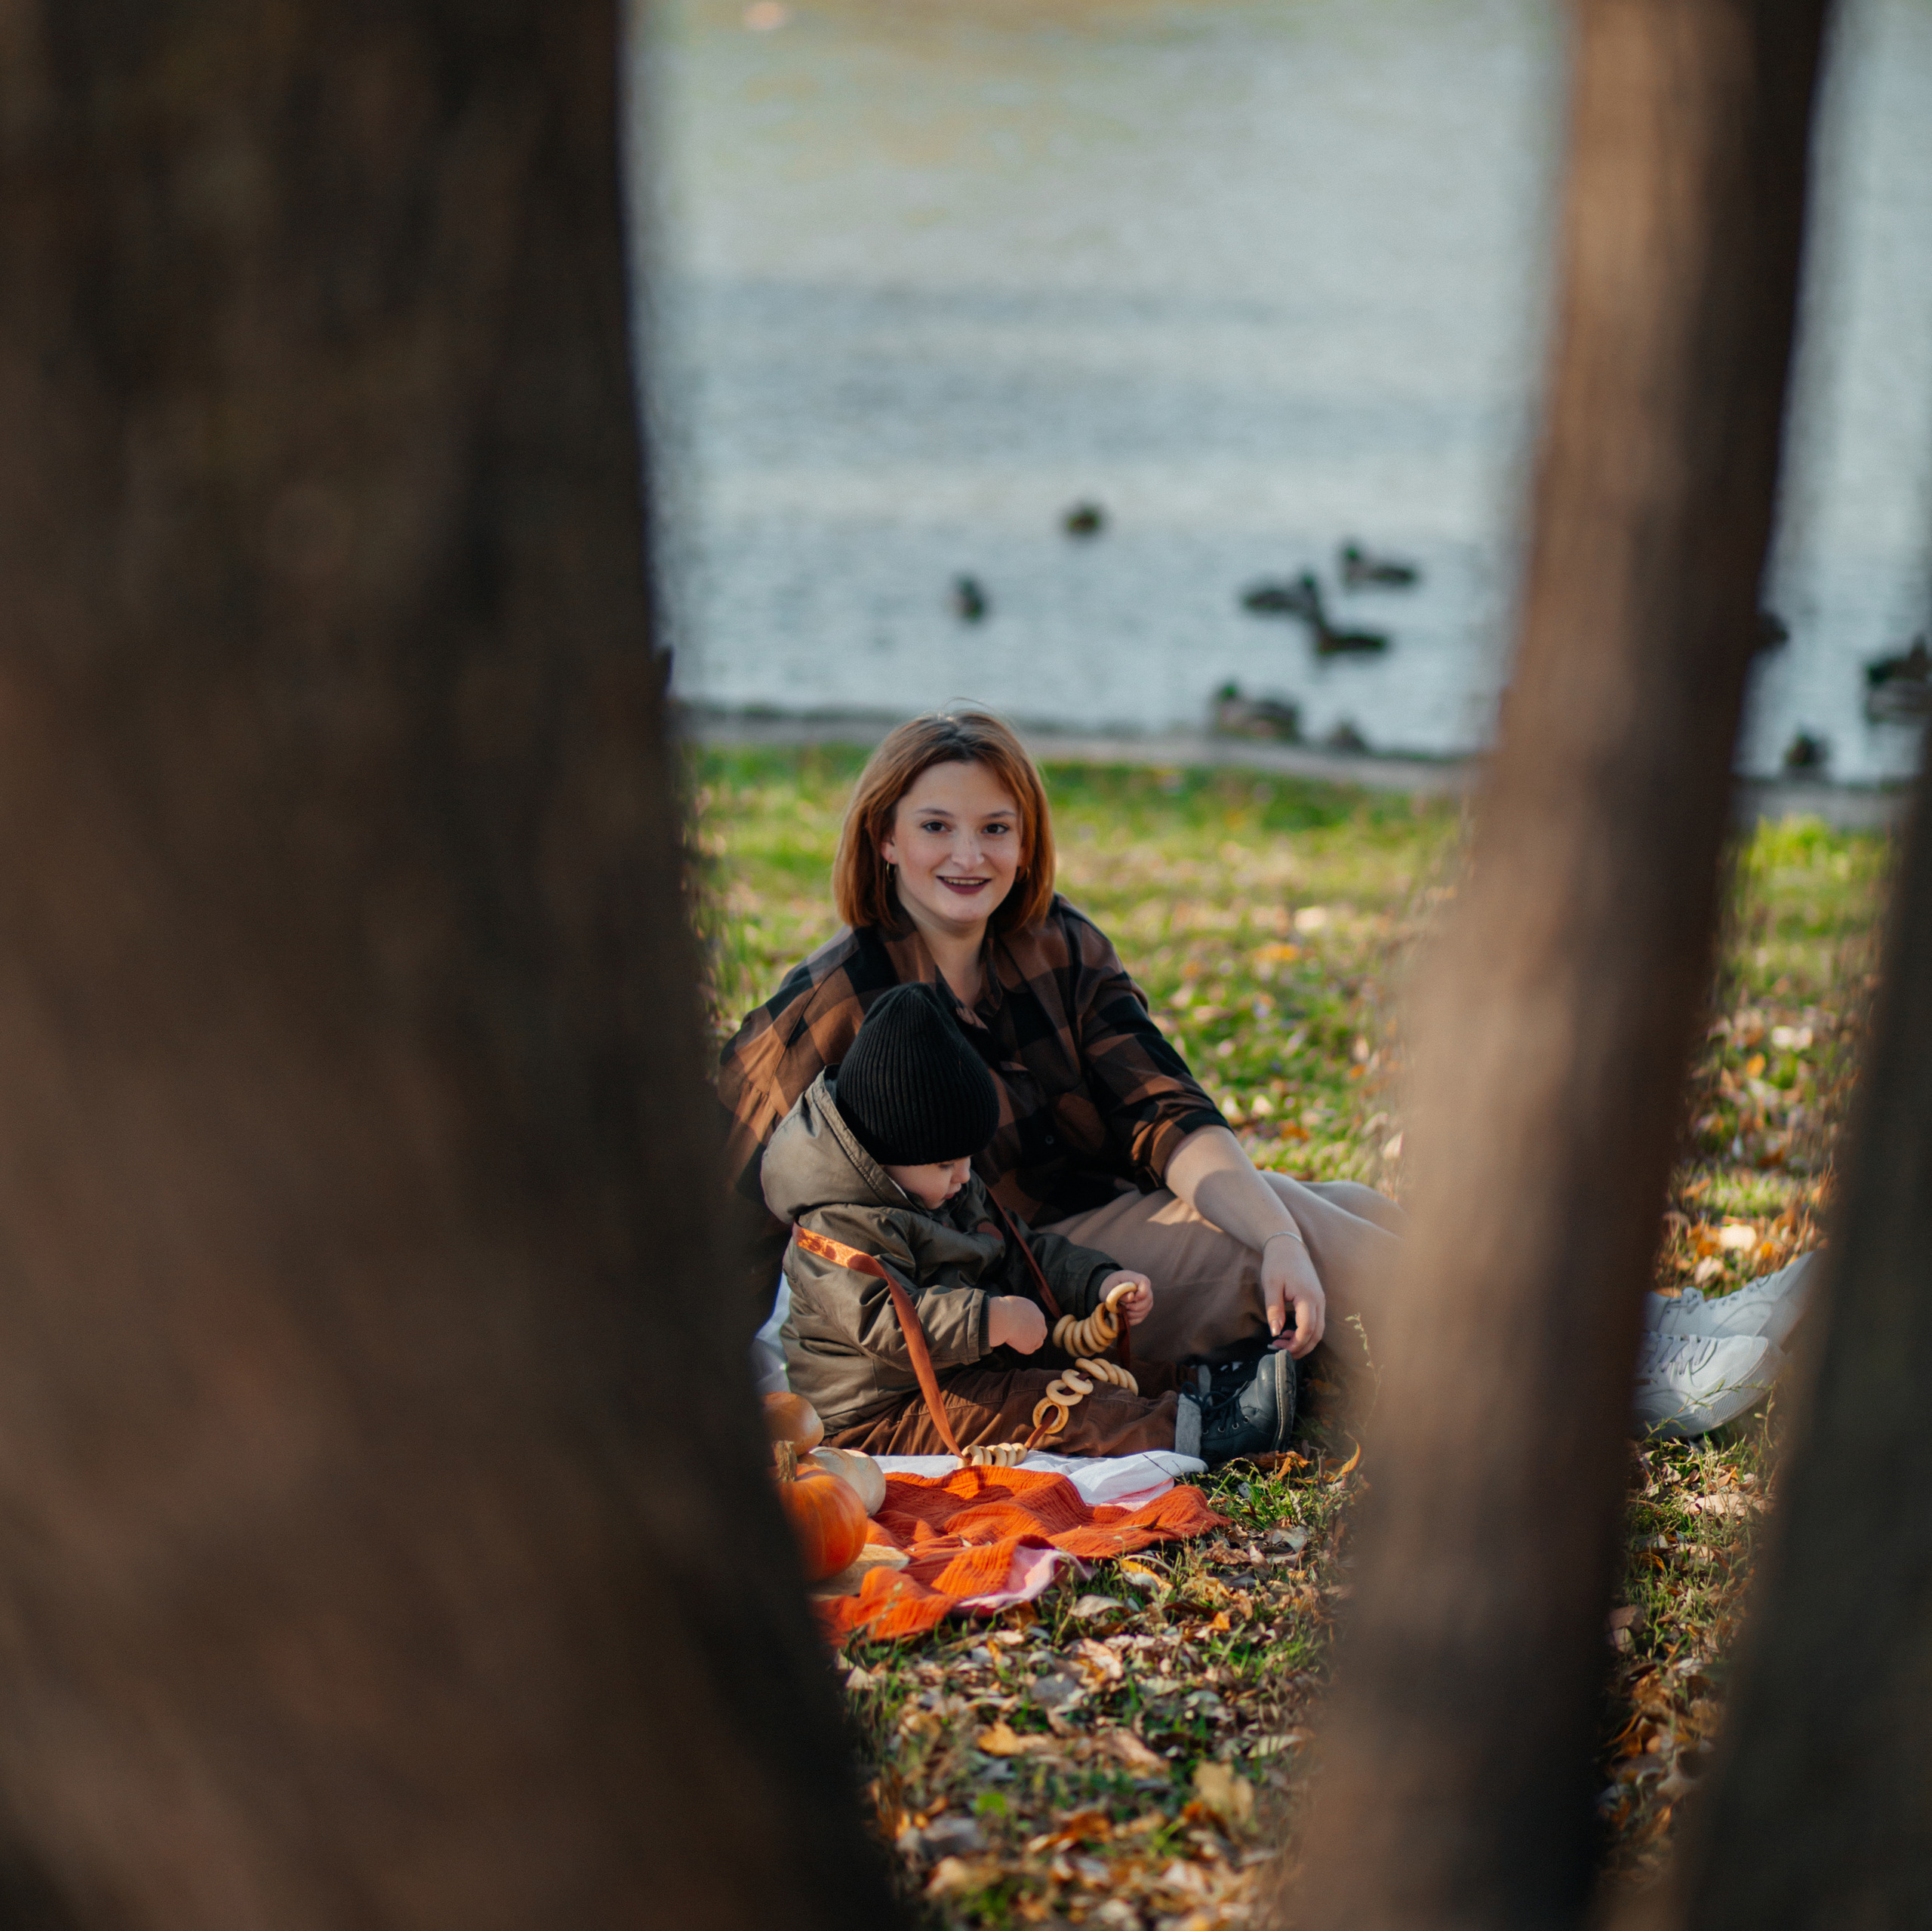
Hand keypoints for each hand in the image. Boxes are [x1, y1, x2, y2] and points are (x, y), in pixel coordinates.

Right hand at [988, 1295, 1046, 1353]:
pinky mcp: (1032, 1344)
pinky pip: (1029, 1350)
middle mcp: (1040, 1322)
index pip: (1038, 1321)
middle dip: (1034, 1335)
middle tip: (1022, 1337)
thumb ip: (1017, 1311)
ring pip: (1038, 1342)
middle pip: (1042, 1332)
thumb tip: (1011, 1314)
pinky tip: (1013, 1342)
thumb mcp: (1012, 1305)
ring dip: (1029, 1342)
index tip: (1022, 1328)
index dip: (1031, 1325)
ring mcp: (1037, 1334)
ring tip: (1015, 1339)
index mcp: (1034, 1310)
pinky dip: (1021, 1348)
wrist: (1002, 1318)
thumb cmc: (1001, 1309)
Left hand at [1100, 1269, 1153, 1325]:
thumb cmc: (1111, 1284)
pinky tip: (1122, 1315)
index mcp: (1140, 1280)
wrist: (1110, 1289)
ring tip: (1121, 1309)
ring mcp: (1146, 1302)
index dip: (1139, 1294)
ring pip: (1144, 1311)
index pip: (1145, 1286)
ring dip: (1131, 1314)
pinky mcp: (1143, 1312)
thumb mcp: (1112, 1286)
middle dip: (1134, 1306)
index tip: (1129, 1298)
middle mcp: (1147, 1291)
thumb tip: (1131, 1297)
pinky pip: (1140, 1318)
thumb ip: (1120, 1291)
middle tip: (1123, 1306)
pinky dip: (1130, 1319)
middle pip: (1147, 1301)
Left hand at [1260, 1231, 1325, 1357]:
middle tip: (1281, 1353)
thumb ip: (1274, 1309)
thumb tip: (1275, 1332)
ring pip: (1318, 1329)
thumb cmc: (1278, 1263)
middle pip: (1317, 1333)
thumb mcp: (1271, 1285)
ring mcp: (1320, 1300)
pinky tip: (1288, 1332)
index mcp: (1308, 1297)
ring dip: (1303, 1341)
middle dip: (1301, 1347)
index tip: (1281, 1350)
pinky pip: (1315, 1321)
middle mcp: (1319, 1301)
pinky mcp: (1316, 1300)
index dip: (1296, 1343)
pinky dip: (1305, 1332)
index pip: (1308, 1328)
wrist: (1288, 1246)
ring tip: (1281, 1343)